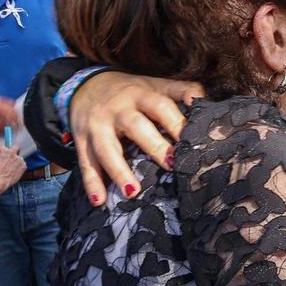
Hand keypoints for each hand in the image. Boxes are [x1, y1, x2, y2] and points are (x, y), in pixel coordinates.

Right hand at [0, 145, 25, 187]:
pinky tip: (15, 173)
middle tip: (13, 159)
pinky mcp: (23, 165)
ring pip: (20, 158)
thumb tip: (4, 158)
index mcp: (2, 149)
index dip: (7, 153)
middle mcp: (11, 152)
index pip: (7, 147)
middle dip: (15, 152)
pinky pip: (23, 165)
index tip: (7, 156)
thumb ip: (1, 157)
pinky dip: (21, 169)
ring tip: (12, 171)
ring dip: (18, 163)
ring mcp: (18, 158)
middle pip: (16, 148)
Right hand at [70, 72, 204, 204]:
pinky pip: (86, 164)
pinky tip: (99, 200)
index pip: (160, 106)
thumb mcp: (152, 85)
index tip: (191, 140)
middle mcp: (117, 109)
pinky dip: (91, 183)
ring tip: (132, 192)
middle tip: (171, 165)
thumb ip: (179, 90)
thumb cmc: (128, 91)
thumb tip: (203, 100)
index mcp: (139, 94)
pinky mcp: (82, 140)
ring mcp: (97, 126)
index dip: (176, 122)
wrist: (84, 84)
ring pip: (106, 149)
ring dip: (118, 170)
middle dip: (153, 146)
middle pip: (135, 126)